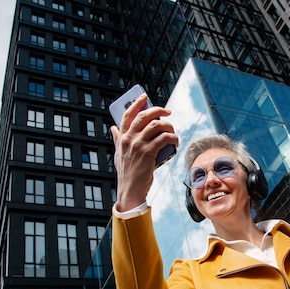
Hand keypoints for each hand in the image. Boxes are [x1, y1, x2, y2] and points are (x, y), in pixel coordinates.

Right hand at [111, 94, 177, 210]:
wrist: (130, 190)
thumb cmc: (126, 173)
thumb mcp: (118, 154)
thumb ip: (117, 140)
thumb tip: (113, 128)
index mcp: (121, 138)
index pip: (127, 114)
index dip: (136, 103)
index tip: (144, 96)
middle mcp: (129, 139)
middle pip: (144, 116)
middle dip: (158, 110)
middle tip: (168, 112)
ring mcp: (138, 145)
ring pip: (156, 125)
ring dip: (168, 125)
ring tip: (173, 131)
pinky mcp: (148, 153)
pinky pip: (164, 138)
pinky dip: (173, 137)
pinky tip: (176, 141)